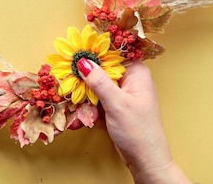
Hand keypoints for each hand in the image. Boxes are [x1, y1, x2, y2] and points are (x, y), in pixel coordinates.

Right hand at [77, 59, 189, 183]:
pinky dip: (88, 107)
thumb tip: (83, 60)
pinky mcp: (115, 105)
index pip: (112, 53)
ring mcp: (122, 93)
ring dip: (83, 95)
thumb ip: (99, 81)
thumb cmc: (138, 131)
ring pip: (97, 85)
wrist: (146, 161)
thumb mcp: (116, 104)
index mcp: (136, 72)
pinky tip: (77, 118)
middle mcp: (130, 79)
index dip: (93, 52)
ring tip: (69, 102)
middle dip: (84, 77)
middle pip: (102, 69)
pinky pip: (98, 99)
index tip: (73, 52)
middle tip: (66, 79)